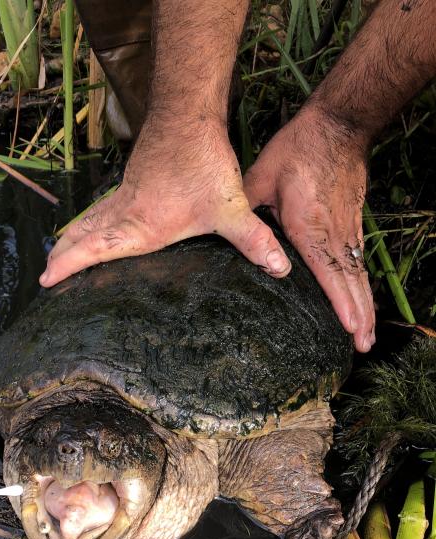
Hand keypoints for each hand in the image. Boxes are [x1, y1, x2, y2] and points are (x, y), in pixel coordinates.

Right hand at [40, 121, 291, 286]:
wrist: (187, 114)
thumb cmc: (202, 162)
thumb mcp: (229, 207)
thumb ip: (253, 241)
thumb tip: (279, 269)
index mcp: (139, 227)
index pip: (94, 249)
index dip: (69, 265)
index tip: (46, 279)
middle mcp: (125, 213)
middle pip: (83, 236)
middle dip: (63, 257)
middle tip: (45, 274)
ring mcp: (125, 195)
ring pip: (89, 220)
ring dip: (72, 238)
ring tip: (58, 254)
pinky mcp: (131, 182)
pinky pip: (102, 207)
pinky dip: (89, 220)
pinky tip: (93, 224)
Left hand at [243, 104, 374, 352]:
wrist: (337, 125)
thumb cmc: (296, 151)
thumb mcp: (261, 181)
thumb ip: (250, 217)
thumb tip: (239, 247)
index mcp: (310, 227)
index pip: (328, 273)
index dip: (340, 302)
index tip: (349, 328)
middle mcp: (334, 233)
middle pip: (350, 282)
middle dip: (359, 316)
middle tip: (362, 347)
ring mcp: (347, 228)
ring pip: (358, 274)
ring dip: (365, 305)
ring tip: (366, 335)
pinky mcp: (352, 222)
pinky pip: (358, 260)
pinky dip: (362, 285)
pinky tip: (362, 302)